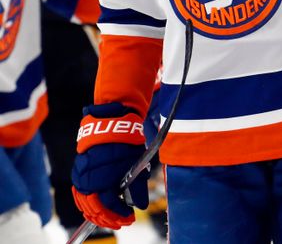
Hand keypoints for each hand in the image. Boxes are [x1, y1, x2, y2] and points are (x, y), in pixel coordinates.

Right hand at [72, 102, 149, 228]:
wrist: (111, 122)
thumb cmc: (126, 142)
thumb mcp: (136, 163)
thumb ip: (137, 186)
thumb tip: (141, 206)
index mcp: (103, 172)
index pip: (107, 201)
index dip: (118, 212)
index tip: (129, 218)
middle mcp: (87, 174)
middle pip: (94, 205)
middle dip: (109, 216)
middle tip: (122, 222)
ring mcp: (80, 173)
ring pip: (85, 201)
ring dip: (98, 213)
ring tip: (111, 219)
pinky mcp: (77, 171)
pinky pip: (80, 193)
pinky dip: (88, 204)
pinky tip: (98, 210)